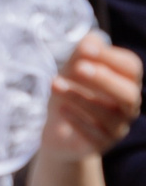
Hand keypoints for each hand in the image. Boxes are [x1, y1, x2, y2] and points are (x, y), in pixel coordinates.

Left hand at [41, 32, 142, 158]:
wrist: (59, 132)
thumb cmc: (71, 93)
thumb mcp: (71, 70)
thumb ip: (82, 54)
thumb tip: (89, 41)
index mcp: (126, 81)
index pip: (132, 67)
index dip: (111, 57)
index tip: (84, 49)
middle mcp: (128, 105)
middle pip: (129, 93)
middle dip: (104, 80)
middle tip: (78, 68)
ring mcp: (117, 127)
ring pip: (109, 114)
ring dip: (81, 97)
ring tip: (55, 84)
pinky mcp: (102, 144)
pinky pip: (95, 134)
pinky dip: (77, 120)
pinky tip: (61, 108)